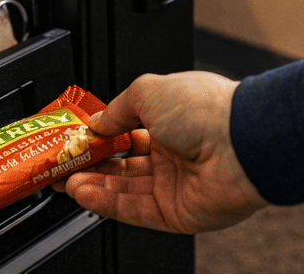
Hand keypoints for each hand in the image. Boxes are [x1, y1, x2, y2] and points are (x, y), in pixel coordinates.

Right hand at [53, 71, 267, 233]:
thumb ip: (117, 110)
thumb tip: (97, 123)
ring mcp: (174, 183)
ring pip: (124, 188)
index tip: (76, 138)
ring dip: (93, 184)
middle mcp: (173, 150)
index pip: (127, 130)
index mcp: (171, 117)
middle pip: (122, 162)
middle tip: (64, 164)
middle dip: (92, 163)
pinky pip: (133, 209)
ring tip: (66, 180)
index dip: (101, 135)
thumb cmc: (205, 108)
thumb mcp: (149, 90)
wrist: (239, 143)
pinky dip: (106, 202)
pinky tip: (83, 192)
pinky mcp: (175, 212)